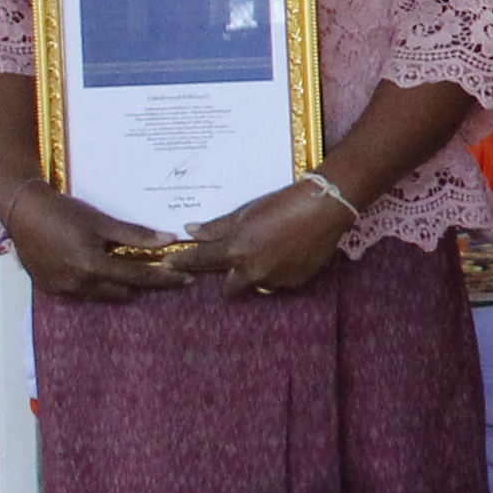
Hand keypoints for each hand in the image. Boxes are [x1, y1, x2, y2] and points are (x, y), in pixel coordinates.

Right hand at [0, 178, 184, 305]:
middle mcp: (78, 284)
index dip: (164, 278)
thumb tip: (169, 239)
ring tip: (123, 266)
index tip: (186, 278)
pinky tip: (95, 267)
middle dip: (140, 282)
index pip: (138, 277)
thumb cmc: (63, 212)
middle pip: (122, 291)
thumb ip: (135, 235)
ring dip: (116, 283)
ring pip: (102, 294)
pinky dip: (94, 282)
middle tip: (154, 268)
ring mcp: (62, 289)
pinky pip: (82, 291)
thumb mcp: (101, 221)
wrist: (22, 212)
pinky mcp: (50, 288)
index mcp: (92, 267)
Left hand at [172, 175, 352, 301]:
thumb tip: (191, 231)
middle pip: (230, 289)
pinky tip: (288, 254)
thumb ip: (217, 227)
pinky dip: (279, 273)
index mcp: (235, 251)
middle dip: (231, 278)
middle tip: (239, 261)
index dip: (182, 263)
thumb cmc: (283, 204)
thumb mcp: (245, 212)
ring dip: (257, 275)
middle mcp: (252, 271)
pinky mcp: (296, 282)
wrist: (324, 207)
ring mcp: (275, 280)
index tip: (168, 265)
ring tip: (271, 253)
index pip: (200, 261)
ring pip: (257, 286)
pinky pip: (279, 283)